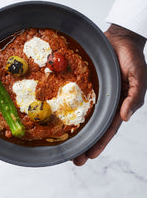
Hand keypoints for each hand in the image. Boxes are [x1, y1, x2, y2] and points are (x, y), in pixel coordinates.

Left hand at [73, 24, 146, 165]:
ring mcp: (94, 96)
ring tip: (65, 146)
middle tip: (75, 159)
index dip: (100, 143)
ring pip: (84, 117)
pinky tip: (61, 119)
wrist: (119, 41)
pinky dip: (69, 110)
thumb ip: (135, 97)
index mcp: (118, 105)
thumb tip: (125, 117)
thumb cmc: (132, 59)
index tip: (90, 156)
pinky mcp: (86, 87)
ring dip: (76, 132)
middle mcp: (105, 104)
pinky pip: (76, 99)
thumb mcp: (139, 77)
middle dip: (85, 144)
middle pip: (94, 128)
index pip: (108, 129)